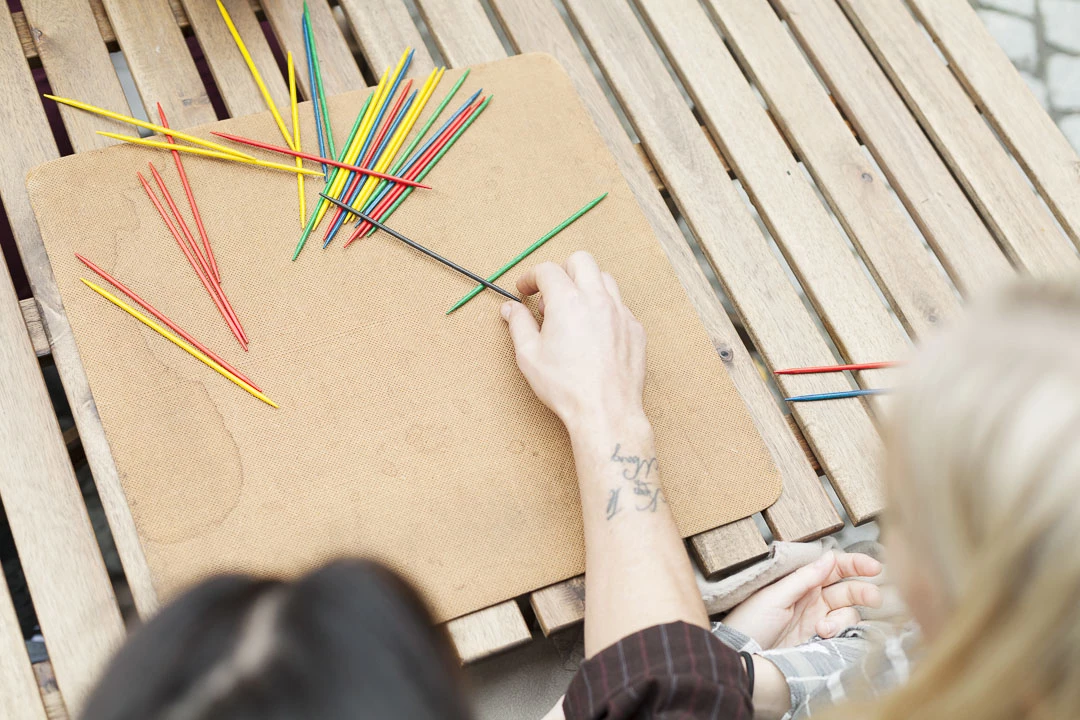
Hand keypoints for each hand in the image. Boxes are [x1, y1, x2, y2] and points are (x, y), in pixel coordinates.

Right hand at [500, 252, 646, 433]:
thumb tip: (511, 309)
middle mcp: (598, 300)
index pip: (548, 270)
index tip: (525, 290)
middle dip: (562, 270)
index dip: (531, 277)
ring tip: (573, 311)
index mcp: (568, 301)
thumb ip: (519, 325)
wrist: (605, 411)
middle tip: (550, 293)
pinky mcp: (635, 329)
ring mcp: (621, 313)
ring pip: (605, 279)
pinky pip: (620, 306)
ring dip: (586, 286)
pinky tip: (594, 331)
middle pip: (581, 261)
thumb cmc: (566, 387)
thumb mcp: (529, 355)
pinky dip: (604, 309)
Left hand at [723, 552, 882, 649]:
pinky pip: (843, 633)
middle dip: (863, 592)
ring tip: (823, 631)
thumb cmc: (750, 623)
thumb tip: (829, 557)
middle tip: (874, 598)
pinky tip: (826, 637)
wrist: (743, 657)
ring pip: (848, 613)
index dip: (855, 564)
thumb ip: (803, 579)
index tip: (874, 567)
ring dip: (843, 619)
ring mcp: (817, 621)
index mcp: (800, 583)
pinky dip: (842, 633)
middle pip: (847, 589)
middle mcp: (812, 600)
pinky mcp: (820, 642)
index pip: (833, 568)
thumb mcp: (774, 597)